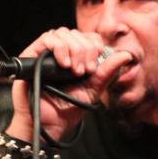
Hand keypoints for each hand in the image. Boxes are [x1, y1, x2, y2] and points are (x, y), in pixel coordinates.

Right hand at [8, 27, 131, 140]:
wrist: (47, 125)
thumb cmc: (66, 110)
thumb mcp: (92, 91)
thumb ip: (107, 73)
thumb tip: (125, 55)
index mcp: (76, 59)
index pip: (89, 37)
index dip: (95, 46)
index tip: (94, 67)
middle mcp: (61, 53)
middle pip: (77, 33)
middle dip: (85, 50)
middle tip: (84, 72)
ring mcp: (46, 53)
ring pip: (63, 33)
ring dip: (74, 50)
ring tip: (74, 71)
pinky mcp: (31, 55)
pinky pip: (47, 38)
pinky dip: (59, 47)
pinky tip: (64, 64)